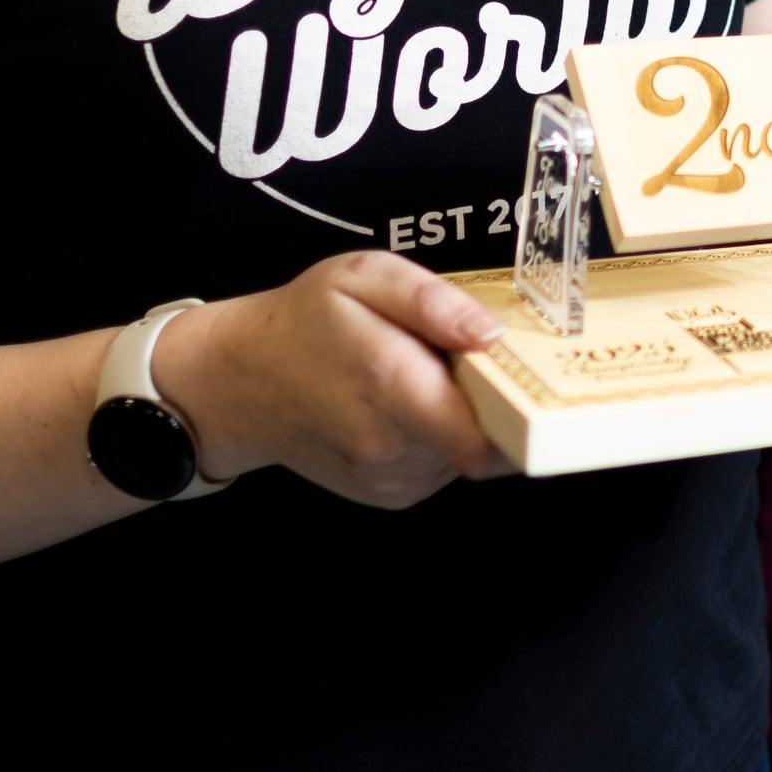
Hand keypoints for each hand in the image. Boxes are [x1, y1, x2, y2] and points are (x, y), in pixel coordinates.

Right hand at [151, 251, 515, 508]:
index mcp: (390, 386)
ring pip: (467, 452)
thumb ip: (432, 301)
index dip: (524, 413)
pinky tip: (406, 403)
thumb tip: (491, 334)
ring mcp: (389, 480)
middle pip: (485, 437)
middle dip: (492, 399)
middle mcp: (390, 447)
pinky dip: (440, 434)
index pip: (487, 436)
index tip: (531, 379)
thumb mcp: (364, 277)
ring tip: (422, 375)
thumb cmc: (304, 321)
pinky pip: (443, 464)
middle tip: (462, 357)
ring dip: (463, 416)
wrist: (240, 382)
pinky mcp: (389, 494)